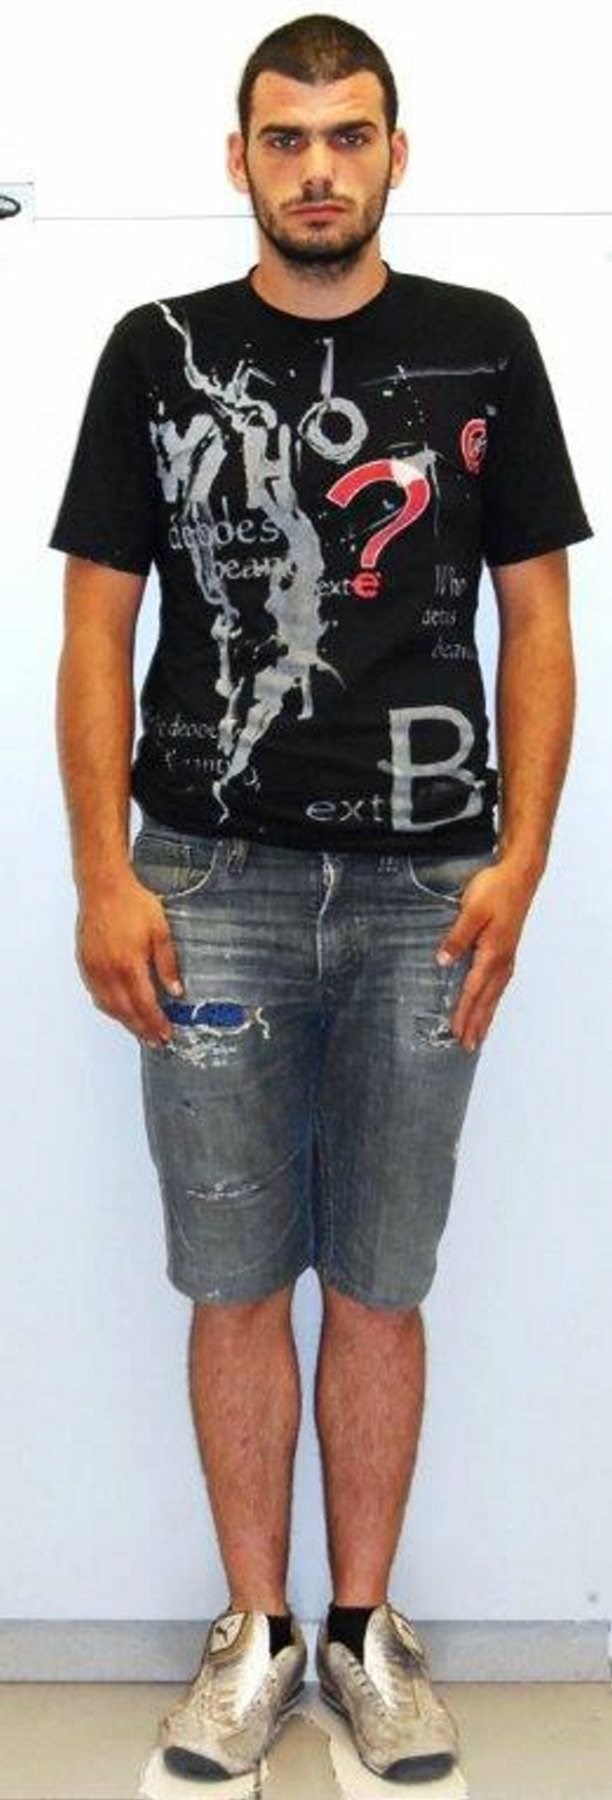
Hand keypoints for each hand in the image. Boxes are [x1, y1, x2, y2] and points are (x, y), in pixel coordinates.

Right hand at [76, 870, 183, 1044]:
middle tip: (155, 1040)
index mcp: (129, 964)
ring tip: (140, 1031)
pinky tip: (119, 1010)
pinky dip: (109, 1008)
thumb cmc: (132, 903)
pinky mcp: (86, 963)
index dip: (156, 1023)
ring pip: (109, 1006)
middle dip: (142, 1029)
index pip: (145, 1004)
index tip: (165, 1034)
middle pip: (126, 1011)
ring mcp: (94, 969)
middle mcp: (108, 971)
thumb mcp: (161, 931)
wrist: (104, 887)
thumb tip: (176, 990)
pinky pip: (97, 995)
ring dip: (125, 1022)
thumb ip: (168, 964)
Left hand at [436, 859, 539, 1051]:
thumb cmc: (496, 890)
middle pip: (487, 1000)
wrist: (519, 875)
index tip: (455, 1032)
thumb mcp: (471, 910)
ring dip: (486, 1015)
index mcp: (492, 953)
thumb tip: (443, 960)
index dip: (464, 1013)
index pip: (474, 991)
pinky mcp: (508, 949)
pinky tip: (490, 1003)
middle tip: (468, 1046)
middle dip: (477, 1024)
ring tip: (479, 1034)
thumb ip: (457, 937)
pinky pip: (500, 983)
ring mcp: (507, 956)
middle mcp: (502, 960)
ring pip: (495, 994)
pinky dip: (494, 999)